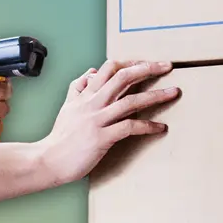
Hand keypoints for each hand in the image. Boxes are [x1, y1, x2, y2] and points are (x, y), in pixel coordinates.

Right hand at [37, 60, 178, 185]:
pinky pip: (129, 128)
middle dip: (148, 69)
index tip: (146, 63)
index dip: (130, 63)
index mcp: (85, 95)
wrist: (49, 160)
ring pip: (130, 101)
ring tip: (174, 92)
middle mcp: (92, 103)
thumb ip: (78, 88)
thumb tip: (91, 73)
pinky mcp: (102, 138)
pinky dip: (147, 126)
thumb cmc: (60, 137)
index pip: (109, 68)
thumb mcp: (67, 106)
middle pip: (122, 77)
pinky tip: (160, 127)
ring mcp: (97, 120)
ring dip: (155, 95)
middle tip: (167, 66)